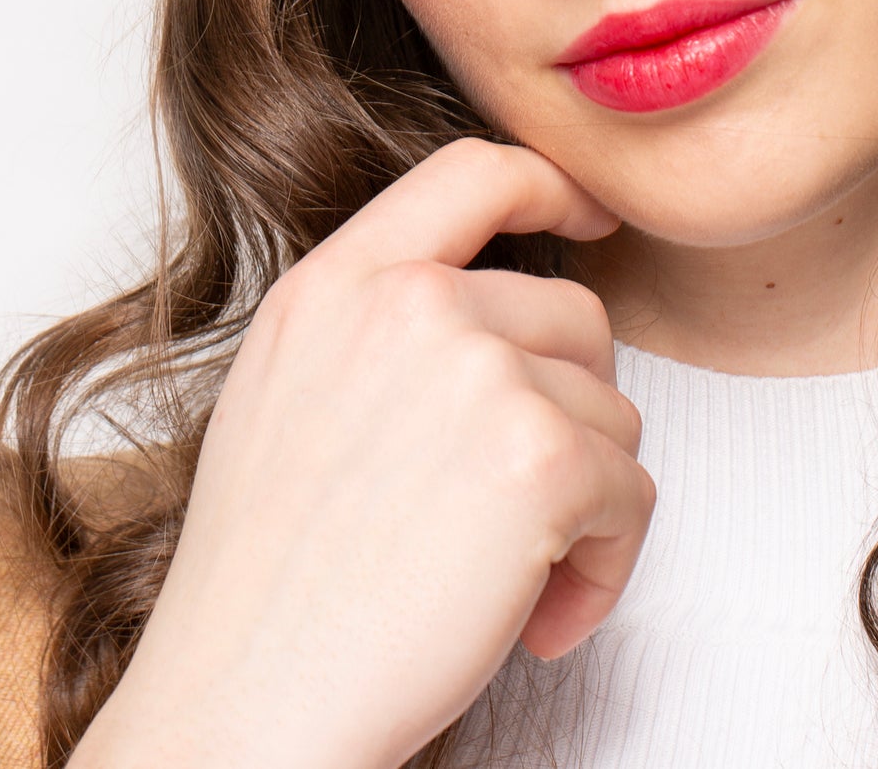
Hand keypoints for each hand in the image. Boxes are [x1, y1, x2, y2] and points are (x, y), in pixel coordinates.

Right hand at [69, 137, 653, 768]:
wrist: (245, 708)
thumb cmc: (267, 582)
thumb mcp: (289, 391)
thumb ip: (380, 320)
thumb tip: (496, 307)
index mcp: (336, 281)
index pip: (472, 169)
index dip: (552, 183)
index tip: (592, 218)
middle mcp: (406, 303)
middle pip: (573, 313)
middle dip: (571, 414)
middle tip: (518, 511)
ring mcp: (476, 370)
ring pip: (612, 410)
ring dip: (586, 504)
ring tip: (513, 581)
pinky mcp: (538, 455)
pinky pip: (632, 494)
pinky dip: (604, 567)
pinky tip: (538, 622)